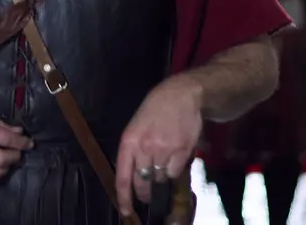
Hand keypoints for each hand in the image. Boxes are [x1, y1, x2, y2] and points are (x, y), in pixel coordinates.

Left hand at [114, 76, 202, 215]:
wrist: (182, 94)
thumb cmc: (156, 108)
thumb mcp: (136, 125)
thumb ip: (133, 148)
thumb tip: (133, 174)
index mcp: (129, 140)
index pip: (123, 176)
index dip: (124, 197)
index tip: (125, 211)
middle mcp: (145, 147)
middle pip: (142, 182)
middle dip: (144, 192)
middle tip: (147, 194)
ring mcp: (165, 149)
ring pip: (160, 178)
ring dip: (160, 176)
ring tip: (163, 160)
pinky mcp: (182, 150)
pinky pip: (174, 172)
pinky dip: (174, 169)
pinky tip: (174, 155)